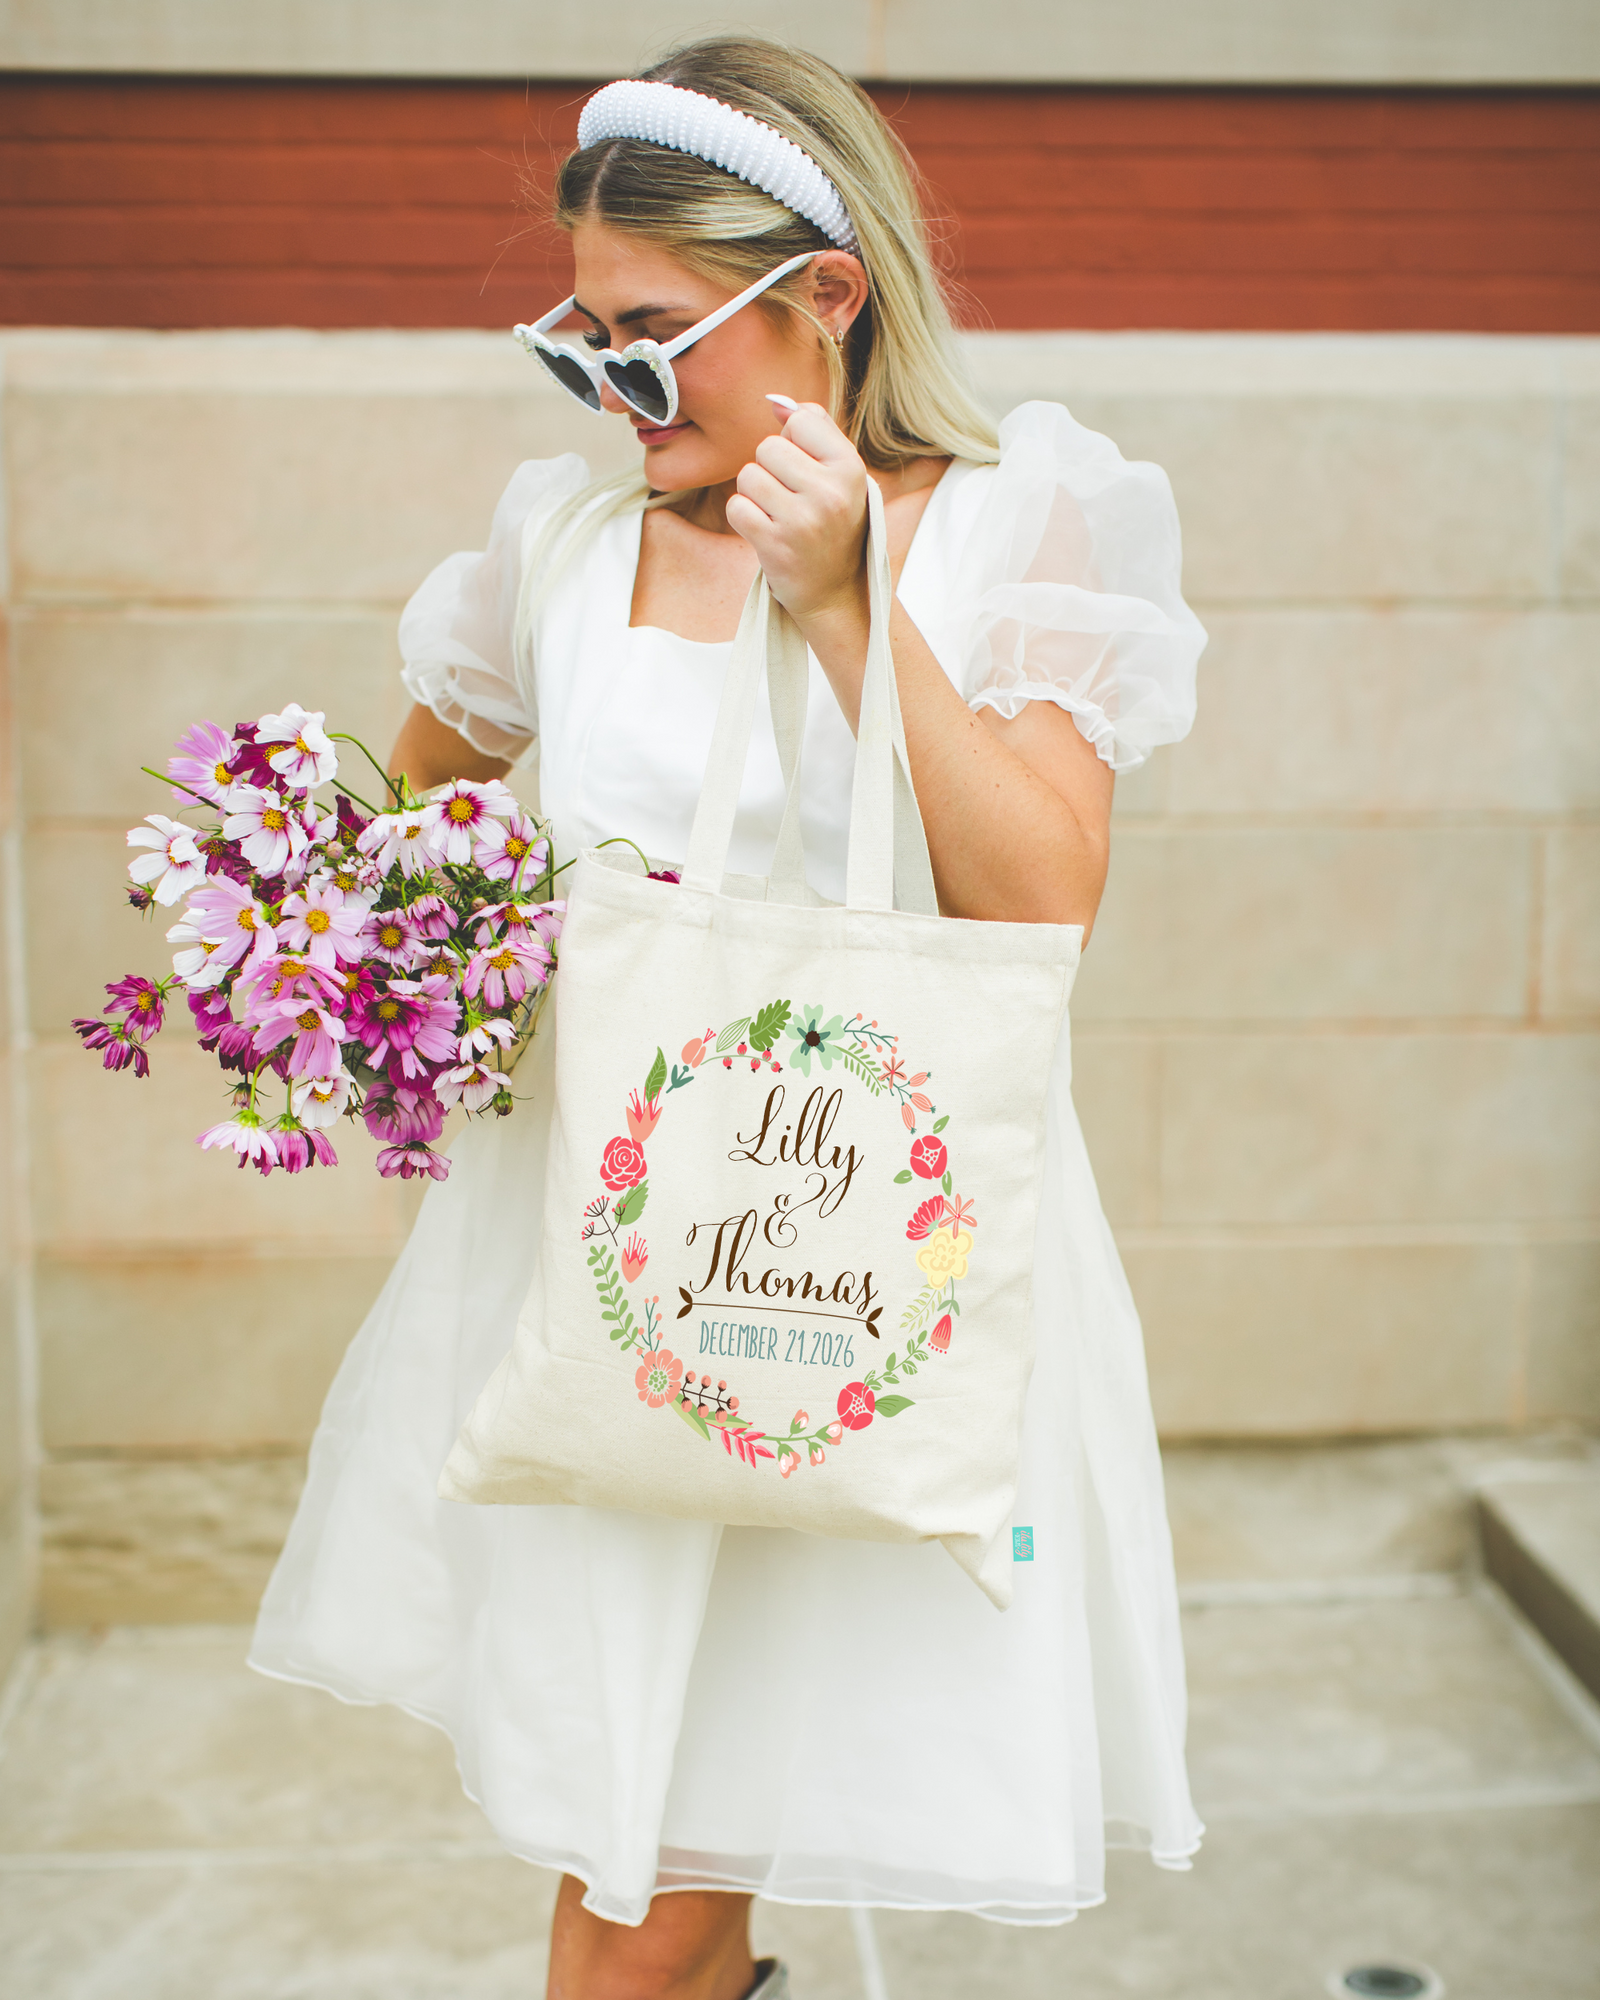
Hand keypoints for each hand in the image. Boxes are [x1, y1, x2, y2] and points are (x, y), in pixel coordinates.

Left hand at [724, 402, 869, 625]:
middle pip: (767, 447)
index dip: (793, 442)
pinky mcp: (775, 546)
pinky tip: (764, 530)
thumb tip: (774, 401)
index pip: (800, 421)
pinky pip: (736, 507)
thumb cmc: (832, 522)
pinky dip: (743, 517)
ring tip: (777, 513)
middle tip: (788, 497)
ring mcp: (803, 522)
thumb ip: (814, 428)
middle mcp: (830, 493)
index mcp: (850, 468)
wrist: (834, 589)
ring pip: (748, 476)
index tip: (806, 470)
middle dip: (769, 469)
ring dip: (754, 493)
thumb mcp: (839, 473)